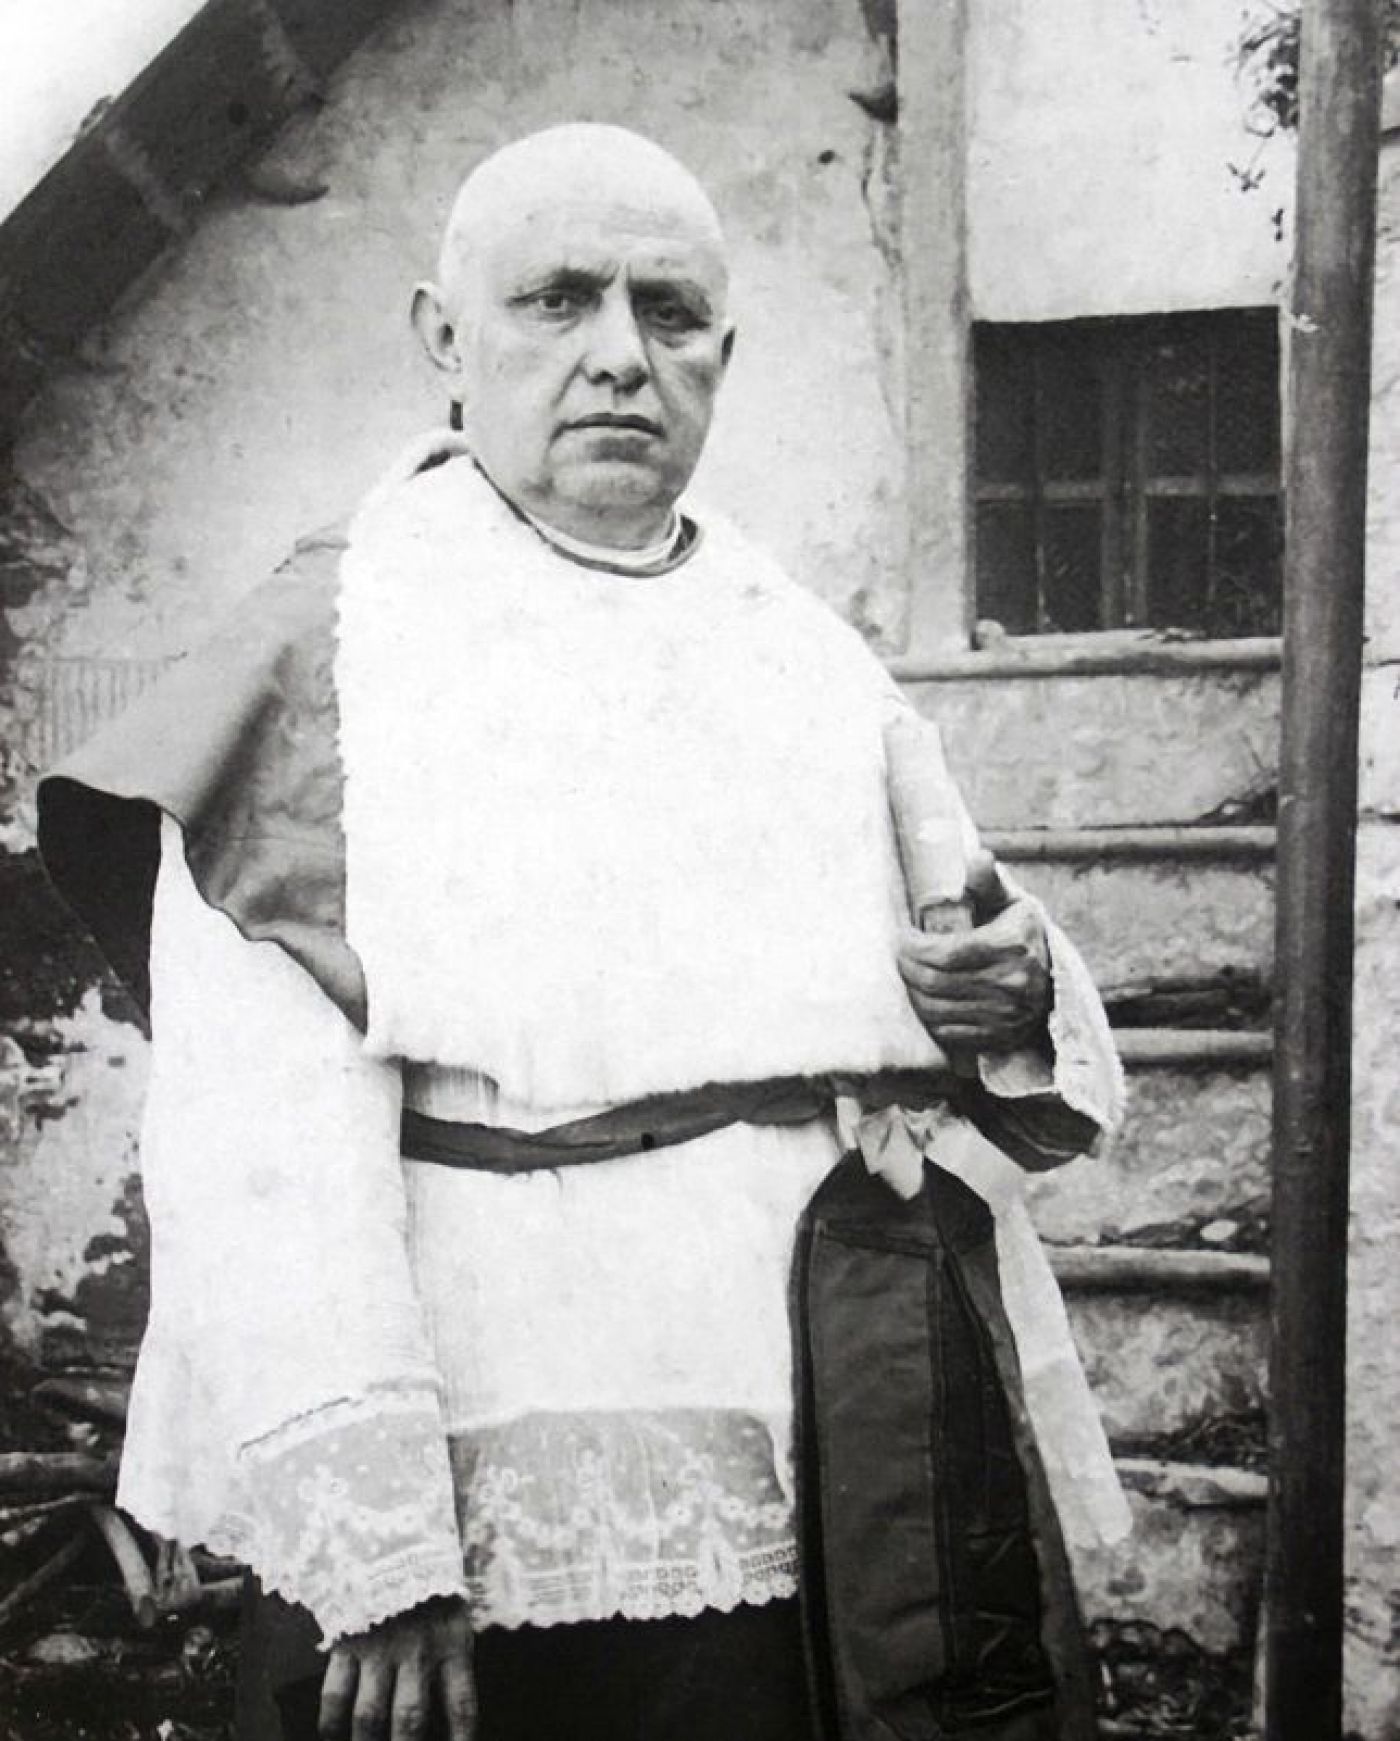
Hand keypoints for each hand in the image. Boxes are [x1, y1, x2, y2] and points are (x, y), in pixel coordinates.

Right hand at [319, 1595, 475, 1740]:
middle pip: (410, 1722)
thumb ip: (453, 1661)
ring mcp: (380, 1649)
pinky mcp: (349, 1642)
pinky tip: (332, 1739)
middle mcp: (417, 1652)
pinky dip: (330, 1725)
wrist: (397, 1535)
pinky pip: (336, 1693)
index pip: (463, 1708)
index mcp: (453, 1645)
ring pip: (370, 1717)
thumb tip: (449, 1717)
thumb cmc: (431, 1583)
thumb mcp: (457, 1616)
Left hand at [898, 850, 1050, 1053]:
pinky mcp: (1000, 1037)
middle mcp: (1014, 984)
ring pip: (938, 1010)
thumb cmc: (1021, 933)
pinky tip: (924, 998)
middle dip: (907, 968)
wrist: (1053, 979)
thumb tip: (977, 857)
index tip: (904, 936)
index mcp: (1014, 946)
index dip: (915, 947)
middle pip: (937, 982)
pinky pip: (949, 1033)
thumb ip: (987, 882)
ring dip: (913, 992)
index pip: (948, 952)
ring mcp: (1007, 1015)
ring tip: (908, 974)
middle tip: (899, 955)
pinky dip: (928, 1018)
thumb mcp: (1010, 903)